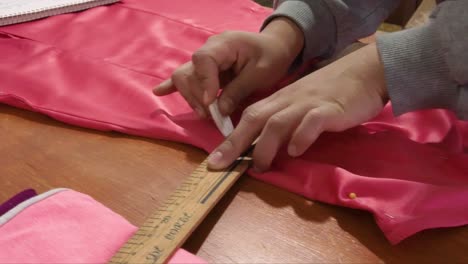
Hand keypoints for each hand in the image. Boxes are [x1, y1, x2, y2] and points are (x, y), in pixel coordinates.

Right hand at [153, 18, 303, 116]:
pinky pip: (185, 76)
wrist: (274, 48)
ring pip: (184, 78)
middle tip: (211, 115)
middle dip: (196, 96)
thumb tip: (218, 110)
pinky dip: (171, 85)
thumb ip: (238, 90)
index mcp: (224, 44)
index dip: (204, 82)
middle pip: (188, 72)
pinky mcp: (203, 70)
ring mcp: (204, 60)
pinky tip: (159, 92)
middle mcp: (209, 50)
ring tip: (204, 114)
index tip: (211, 102)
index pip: (203, 60)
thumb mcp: (261, 73)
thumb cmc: (271, 57)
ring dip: (190, 98)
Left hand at [207, 43, 387, 170]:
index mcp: (280, 100)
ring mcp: (308, 104)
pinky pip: (312, 122)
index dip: (229, 139)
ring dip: (265, 146)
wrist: (364, 71)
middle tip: (220, 165)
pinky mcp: (330, 109)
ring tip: (260, 166)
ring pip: (277, 122)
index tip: (214, 160)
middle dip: (234, 143)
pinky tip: (295, 152)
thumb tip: (265, 144)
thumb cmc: (330, 90)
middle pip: (254, 118)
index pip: (248, 117)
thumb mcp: (301, 102)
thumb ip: (284, 120)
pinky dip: (300, 136)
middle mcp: (288, 100)